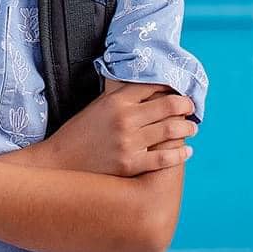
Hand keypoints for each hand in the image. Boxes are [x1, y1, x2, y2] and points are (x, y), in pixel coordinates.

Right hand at [46, 80, 195, 176]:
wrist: (60, 162)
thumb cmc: (80, 133)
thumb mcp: (98, 107)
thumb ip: (122, 97)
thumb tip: (149, 90)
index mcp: (116, 101)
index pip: (153, 86)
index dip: (171, 88)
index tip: (179, 91)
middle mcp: (124, 119)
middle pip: (168, 106)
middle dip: (185, 106)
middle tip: (191, 108)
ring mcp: (128, 142)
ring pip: (171, 131)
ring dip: (187, 128)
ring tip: (192, 128)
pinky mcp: (130, 165)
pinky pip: (164, 158)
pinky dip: (180, 154)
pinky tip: (186, 151)